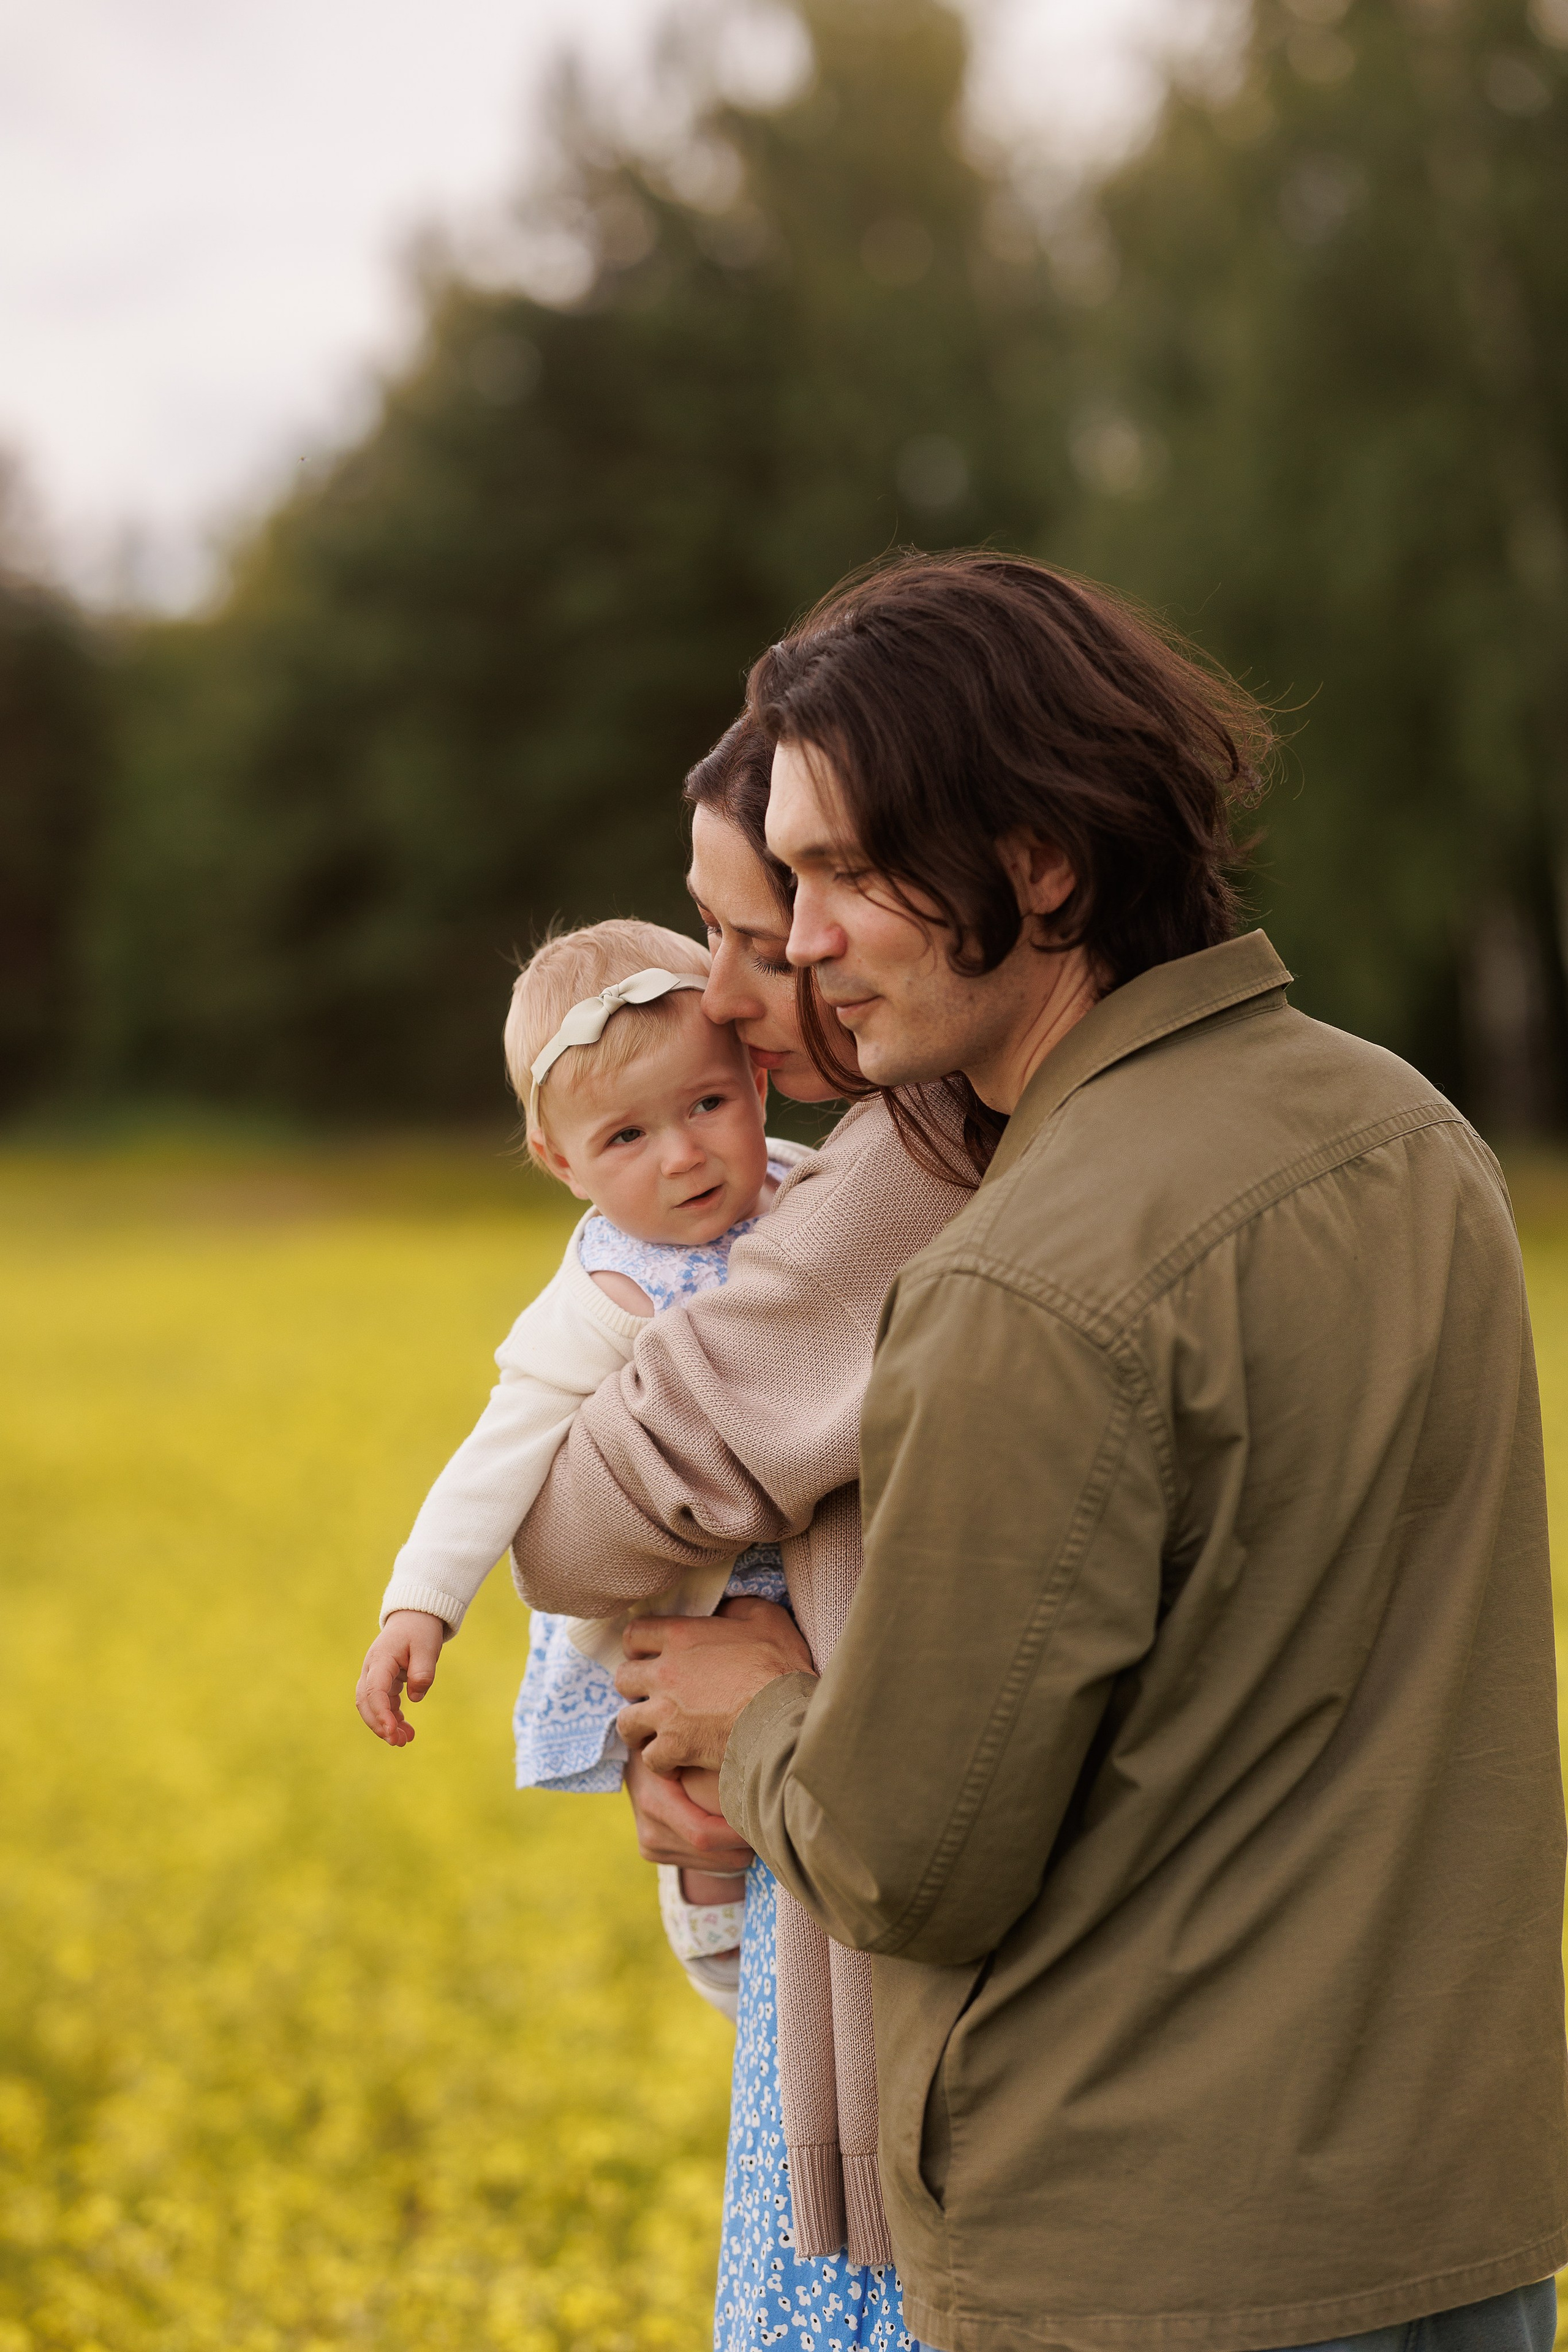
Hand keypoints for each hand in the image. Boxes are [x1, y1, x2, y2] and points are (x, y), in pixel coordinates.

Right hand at [355, 1609, 447, 1745]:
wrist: (415, 1616)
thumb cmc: (421, 1630)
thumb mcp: (428, 1647)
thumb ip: (423, 1672)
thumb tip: (415, 1698)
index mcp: (381, 1659)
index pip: (373, 1690)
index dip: (381, 1713)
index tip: (392, 1730)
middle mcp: (372, 1669)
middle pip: (366, 1702)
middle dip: (379, 1725)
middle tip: (398, 1742)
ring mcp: (375, 1675)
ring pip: (372, 1706)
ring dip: (385, 1725)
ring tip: (404, 1741)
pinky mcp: (383, 1681)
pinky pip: (383, 1703)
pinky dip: (392, 1718)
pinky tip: (406, 1730)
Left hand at [614, 1595, 813, 1776]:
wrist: (784, 1716)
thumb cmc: (779, 1666)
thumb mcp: (764, 1618)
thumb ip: (736, 1608)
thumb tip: (724, 1610)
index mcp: (681, 1636)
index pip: (635, 1634)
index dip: (636, 1645)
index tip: (643, 1654)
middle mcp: (665, 1673)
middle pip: (623, 1678)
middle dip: (632, 1686)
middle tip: (648, 1694)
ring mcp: (666, 1712)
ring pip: (626, 1722)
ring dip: (637, 1727)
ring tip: (650, 1732)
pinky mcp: (675, 1747)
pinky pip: (650, 1758)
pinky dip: (661, 1762)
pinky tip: (674, 1762)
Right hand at [622, 1745, 754, 1873]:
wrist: (633, 1757)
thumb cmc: (669, 1745)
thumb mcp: (685, 1746)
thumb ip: (710, 1760)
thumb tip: (755, 1765)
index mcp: (655, 1803)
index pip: (703, 1835)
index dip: (737, 1834)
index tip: (764, 1821)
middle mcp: (650, 1831)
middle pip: (710, 1855)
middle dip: (744, 1846)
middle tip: (770, 1827)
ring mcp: (651, 1846)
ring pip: (710, 1865)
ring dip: (738, 1853)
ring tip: (758, 1830)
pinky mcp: (654, 1852)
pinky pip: (701, 1865)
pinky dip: (724, 1855)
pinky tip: (737, 1837)